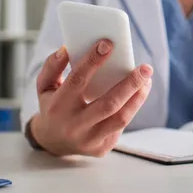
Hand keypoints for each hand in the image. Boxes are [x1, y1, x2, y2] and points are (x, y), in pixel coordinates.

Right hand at [29, 39, 152, 156]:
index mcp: (58, 107)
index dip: (92, 61)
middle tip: (145, 68)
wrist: (52, 142)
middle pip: (108, 103)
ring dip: (138, 97)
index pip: (77, 80)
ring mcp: (89, 139)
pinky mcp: (102, 147)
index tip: (108, 44)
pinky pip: (121, 125)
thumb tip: (67, 48)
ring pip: (121, 118)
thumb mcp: (45, 86)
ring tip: (147, 79)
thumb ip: (52, 66)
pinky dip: (133, 107)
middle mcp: (74, 126)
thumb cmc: (53, 106)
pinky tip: (140, 92)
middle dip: (130, 83)